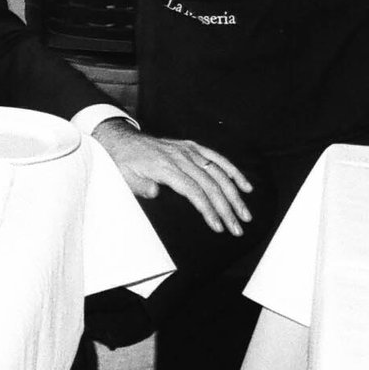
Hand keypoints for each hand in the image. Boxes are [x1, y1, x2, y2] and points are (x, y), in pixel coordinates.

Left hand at [93, 119, 252, 234]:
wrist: (123, 141)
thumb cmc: (124, 163)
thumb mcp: (125, 178)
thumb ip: (141, 186)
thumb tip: (155, 193)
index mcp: (165, 167)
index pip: (193, 191)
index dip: (208, 209)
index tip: (218, 227)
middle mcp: (181, 157)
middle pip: (210, 184)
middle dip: (226, 208)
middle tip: (237, 228)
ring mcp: (188, 150)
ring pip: (218, 173)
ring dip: (234, 194)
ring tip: (245, 214)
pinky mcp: (192, 147)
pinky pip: (217, 158)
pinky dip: (233, 171)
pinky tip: (245, 186)